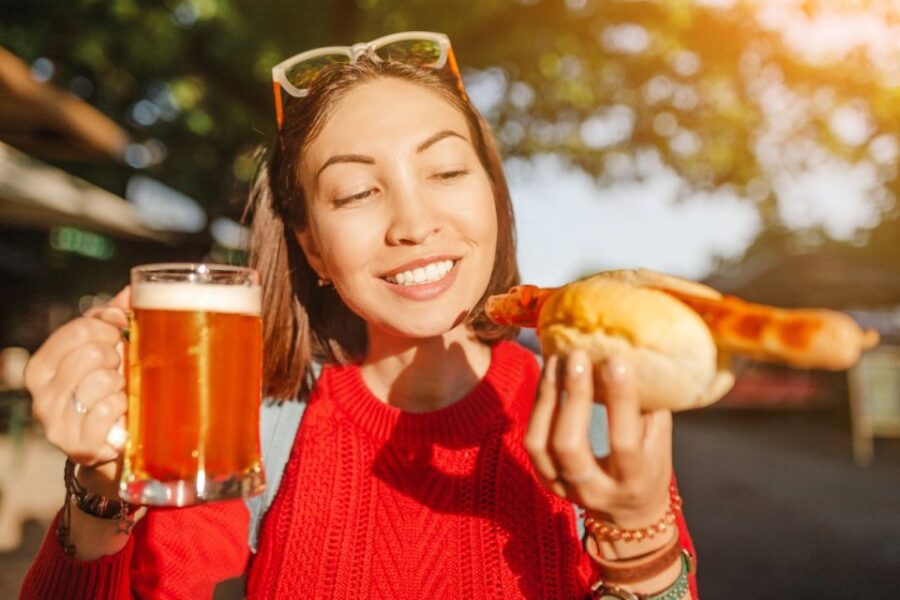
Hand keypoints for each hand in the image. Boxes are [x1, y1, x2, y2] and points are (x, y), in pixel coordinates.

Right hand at [24, 288, 130, 471]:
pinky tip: (123, 410)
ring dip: (122, 384)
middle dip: (117, 357)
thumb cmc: (110, 389)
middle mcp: (41, 395)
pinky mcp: (80, 446)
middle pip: (92, 353)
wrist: (115, 443)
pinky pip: (107, 410)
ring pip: (101, 381)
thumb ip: (114, 319)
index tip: (121, 335)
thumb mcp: (106, 351)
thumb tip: (134, 289)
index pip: (81, 327)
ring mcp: (57, 423)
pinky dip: (122, 406)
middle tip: (121, 369)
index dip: (111, 327)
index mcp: (42, 366)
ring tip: (121, 391)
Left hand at [525, 350, 672, 529]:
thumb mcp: (660, 441)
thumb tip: (636, 354)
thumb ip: (649, 406)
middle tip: (578, 356)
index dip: (619, 400)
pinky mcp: (545, 481)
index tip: (616, 360)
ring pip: (543, 444)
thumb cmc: (650, 467)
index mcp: (633, 481)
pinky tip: (549, 377)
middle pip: (571, 445)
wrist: (629, 514)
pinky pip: (534, 442)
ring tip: (558, 360)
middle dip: (574, 396)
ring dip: (549, 396)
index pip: (623, 442)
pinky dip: (539, 406)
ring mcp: (564, 489)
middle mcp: (596, 490)